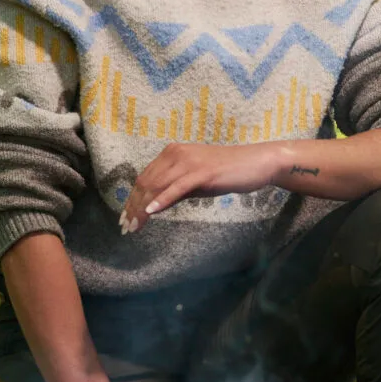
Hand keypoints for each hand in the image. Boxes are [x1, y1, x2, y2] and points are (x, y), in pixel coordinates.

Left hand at [118, 142, 279, 234]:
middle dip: (133, 207)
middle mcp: (176, 153)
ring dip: (142, 208)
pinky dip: (162, 200)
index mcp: (172, 153)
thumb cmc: (226, 173)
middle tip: (126, 228)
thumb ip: (174, 190)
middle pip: (146, 182)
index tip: (125, 218)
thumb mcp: (195, 183)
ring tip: (135, 226)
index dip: (132, 199)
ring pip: (157, 185)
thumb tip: (154, 206)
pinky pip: (177, 187)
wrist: (255, 163)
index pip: (144, 178)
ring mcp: (189, 162)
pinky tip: (151, 212)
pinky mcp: (202, 172)